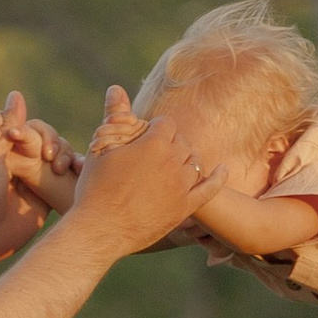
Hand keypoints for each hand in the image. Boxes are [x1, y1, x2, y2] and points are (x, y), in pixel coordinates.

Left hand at [0, 90, 64, 270]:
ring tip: (60, 169)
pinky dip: (75, 174)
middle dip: (55, 144)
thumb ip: (7, 126)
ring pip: (61, 157)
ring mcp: (37, 180)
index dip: (38, 132)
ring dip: (67, 156)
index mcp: (7, 149)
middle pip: (50, 140)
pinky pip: (67, 180)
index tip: (32, 145)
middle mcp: (22, 162)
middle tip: (48, 157)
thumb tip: (16, 94)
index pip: (32, 128)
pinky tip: (80, 172)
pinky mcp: (47, 198)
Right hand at [68, 82, 218, 261]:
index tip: (144, 140)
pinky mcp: (185, 208)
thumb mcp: (101, 147)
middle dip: (170, 144)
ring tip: (172, 167)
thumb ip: (115, 116)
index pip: (166, 124)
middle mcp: (173, 161)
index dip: (154, 130)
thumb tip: (116, 87)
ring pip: (195, 162)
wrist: (100, 230)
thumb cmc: (95, 188)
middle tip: (154, 157)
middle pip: (182, 141)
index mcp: (154, 142)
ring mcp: (182, 186)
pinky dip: (218, 178)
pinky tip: (222, 170)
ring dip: (186, 160)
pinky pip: (210, 189)